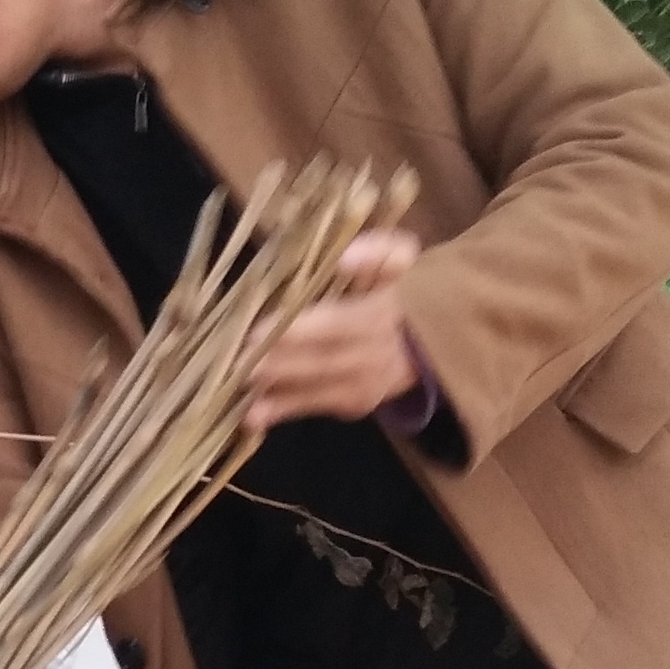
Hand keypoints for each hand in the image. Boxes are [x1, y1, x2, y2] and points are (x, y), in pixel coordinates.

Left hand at [243, 227, 427, 430]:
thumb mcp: (403, 258)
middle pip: (322, 362)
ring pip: (316, 391)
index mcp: (383, 315)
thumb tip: (345, 257)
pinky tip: (251, 418)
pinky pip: (315, 408)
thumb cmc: (404, 288)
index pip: (339, 323)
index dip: (300, 330)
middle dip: (277, 364)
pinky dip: (283, 412)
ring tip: (238, 395)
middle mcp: (376, 356)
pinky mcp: (354, 405)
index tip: (259, 329)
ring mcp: (366, 387)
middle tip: (236, 363)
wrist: (434, 338)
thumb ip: (378, 250)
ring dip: (276, 395)